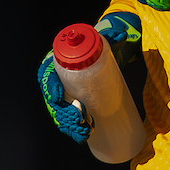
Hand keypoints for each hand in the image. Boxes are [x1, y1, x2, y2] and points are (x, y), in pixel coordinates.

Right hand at [37, 11, 141, 142]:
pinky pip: (69, 119)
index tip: (59, 95)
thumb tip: (122, 34)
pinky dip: (74, 128)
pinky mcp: (75, 105)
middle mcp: (57, 80)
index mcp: (58, 62)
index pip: (47, 75)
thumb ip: (112, 35)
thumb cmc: (100, 48)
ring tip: (83, 131)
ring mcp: (66, 94)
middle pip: (52, 99)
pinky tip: (83, 135)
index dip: (50, 86)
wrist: (105, 59)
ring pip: (60, 112)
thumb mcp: (104, 40)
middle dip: (62, 112)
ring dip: (68, 124)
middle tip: (79, 119)